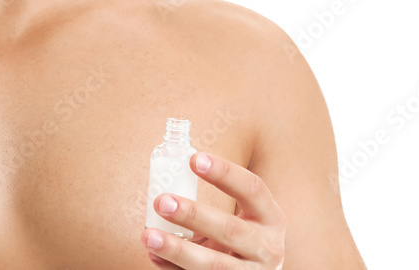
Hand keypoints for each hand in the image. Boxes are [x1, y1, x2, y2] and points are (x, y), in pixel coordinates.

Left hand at [141, 152, 285, 268]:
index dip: (225, 173)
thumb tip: (163, 198)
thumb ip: (209, 208)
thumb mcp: (241, 219)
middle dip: (194, 215)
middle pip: (231, 230)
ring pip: (215, 265)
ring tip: (149, 236)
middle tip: (162, 202)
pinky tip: (155, 257)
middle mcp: (268, 248)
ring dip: (178, 250)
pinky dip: (175, 268)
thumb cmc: (241, 241)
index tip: (194, 159)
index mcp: (270, 218)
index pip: (253, 189)